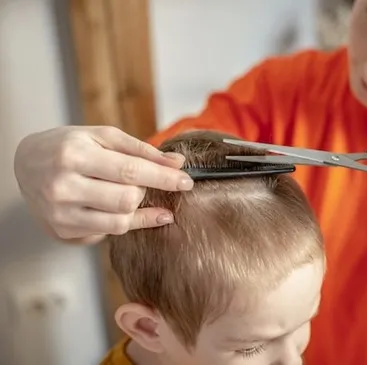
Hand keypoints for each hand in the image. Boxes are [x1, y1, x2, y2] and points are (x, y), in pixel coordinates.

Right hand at [14, 126, 192, 243]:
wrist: (25, 164)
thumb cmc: (69, 146)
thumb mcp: (102, 136)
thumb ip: (141, 149)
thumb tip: (177, 163)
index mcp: (74, 156)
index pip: (131, 171)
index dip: (164, 178)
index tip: (187, 182)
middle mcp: (63, 187)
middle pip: (127, 200)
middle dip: (145, 191)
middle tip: (142, 182)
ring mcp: (60, 214)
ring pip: (119, 222)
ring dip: (136, 209)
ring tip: (131, 194)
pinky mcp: (62, 232)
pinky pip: (107, 234)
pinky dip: (121, 221)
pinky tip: (115, 207)